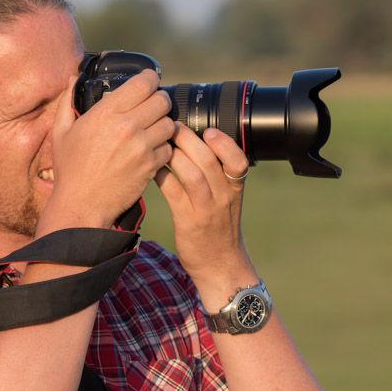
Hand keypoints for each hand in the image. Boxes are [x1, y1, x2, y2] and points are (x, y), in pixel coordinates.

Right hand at [44, 70, 174, 229]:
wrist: (81, 204)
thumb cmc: (70, 169)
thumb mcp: (61, 132)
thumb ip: (68, 101)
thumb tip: (73, 77)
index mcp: (106, 112)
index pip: (143, 83)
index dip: (150, 79)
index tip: (149, 82)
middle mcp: (127, 125)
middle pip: (162, 100)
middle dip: (160, 101)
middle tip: (153, 108)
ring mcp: (141, 146)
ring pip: (170, 124)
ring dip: (164, 125)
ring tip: (153, 130)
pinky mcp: (150, 165)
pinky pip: (169, 148)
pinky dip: (164, 149)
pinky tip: (151, 151)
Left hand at [154, 123, 256, 302]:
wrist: (220, 264)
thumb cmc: (219, 225)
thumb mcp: (228, 198)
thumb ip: (218, 172)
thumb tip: (197, 140)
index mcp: (235, 188)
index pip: (238, 160)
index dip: (224, 143)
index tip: (209, 130)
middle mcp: (224, 197)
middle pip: (210, 162)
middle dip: (189, 140)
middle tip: (172, 126)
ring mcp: (207, 210)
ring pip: (193, 176)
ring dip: (174, 156)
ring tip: (161, 143)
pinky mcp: (189, 221)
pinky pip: (173, 193)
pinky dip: (162, 176)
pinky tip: (152, 167)